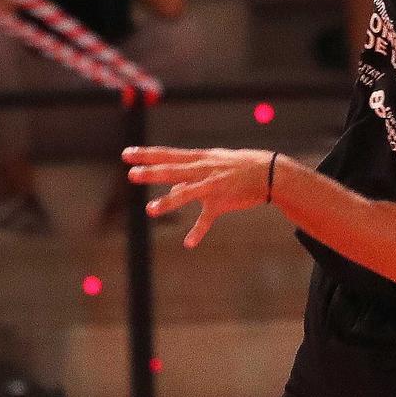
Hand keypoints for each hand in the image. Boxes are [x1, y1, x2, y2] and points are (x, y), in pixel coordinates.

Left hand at [122, 145, 274, 247]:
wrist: (268, 172)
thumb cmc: (236, 167)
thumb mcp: (212, 166)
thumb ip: (189, 180)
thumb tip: (171, 193)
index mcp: (198, 159)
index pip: (167, 155)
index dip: (147, 154)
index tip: (127, 153)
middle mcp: (203, 170)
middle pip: (172, 170)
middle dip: (152, 172)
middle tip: (131, 174)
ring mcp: (212, 186)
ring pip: (187, 193)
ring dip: (169, 202)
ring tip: (150, 210)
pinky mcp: (222, 202)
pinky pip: (207, 218)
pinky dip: (198, 231)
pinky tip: (188, 243)